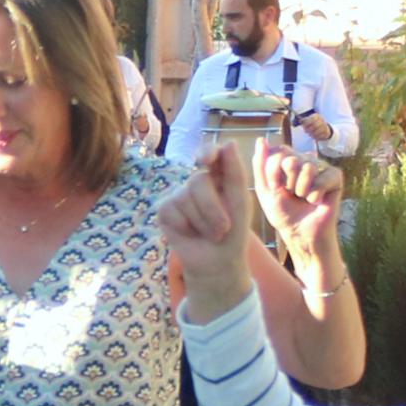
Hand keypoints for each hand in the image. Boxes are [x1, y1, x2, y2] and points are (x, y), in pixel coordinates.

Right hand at [157, 146, 256, 307]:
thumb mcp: (240, 201)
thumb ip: (235, 172)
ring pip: (185, 198)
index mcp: (218, 176)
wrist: (218, 262)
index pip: (210, 154)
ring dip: (202, 222)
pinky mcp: (165, 211)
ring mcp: (178, 195)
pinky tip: (190, 234)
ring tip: (210, 234)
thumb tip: (228, 142)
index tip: (206, 160)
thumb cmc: (234, 232)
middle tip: (223, 229)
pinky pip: (172, 210)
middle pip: (198, 181)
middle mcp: (196, 182)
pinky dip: (185, 226)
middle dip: (213, 208)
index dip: (207, 153)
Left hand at [250, 143, 343, 278]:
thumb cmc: (282, 213)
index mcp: (287, 160)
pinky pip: (326, 176)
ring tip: (303, 198)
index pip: (278, 151)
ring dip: (301, 189)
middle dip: (287, 183)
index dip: (273, 172)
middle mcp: (304, 160)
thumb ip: (260, 165)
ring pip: (308, 167)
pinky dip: (317, 193)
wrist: (300, 233)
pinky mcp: (335, 177)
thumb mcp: (264, 189)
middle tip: (291, 195)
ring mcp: (320, 167)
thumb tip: (261, 140)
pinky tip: (316, 201)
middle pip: (291, 159)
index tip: (274, 188)